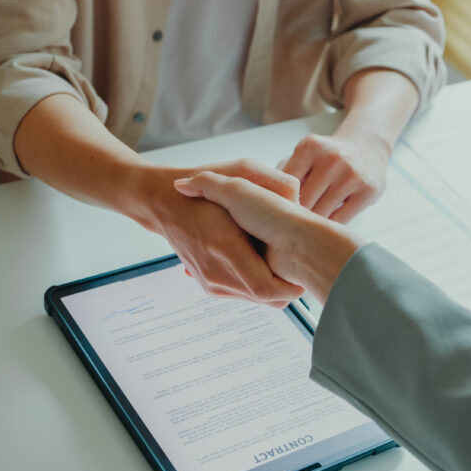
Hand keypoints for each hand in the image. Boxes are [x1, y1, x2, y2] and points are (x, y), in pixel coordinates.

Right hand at [133, 160, 305, 307]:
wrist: (164, 204)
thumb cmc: (206, 188)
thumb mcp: (240, 171)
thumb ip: (271, 181)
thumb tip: (298, 194)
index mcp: (226, 246)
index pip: (266, 288)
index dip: (291, 287)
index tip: (306, 274)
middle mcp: (216, 271)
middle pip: (266, 299)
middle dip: (289, 289)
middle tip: (304, 271)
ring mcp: (211, 282)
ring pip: (256, 299)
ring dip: (276, 288)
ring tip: (288, 266)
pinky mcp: (209, 286)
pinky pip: (243, 296)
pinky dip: (258, 286)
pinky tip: (266, 266)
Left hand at [281, 133, 390, 222]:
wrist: (367, 146)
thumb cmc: (327, 157)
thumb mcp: (305, 154)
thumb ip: (283, 172)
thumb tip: (263, 200)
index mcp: (310, 147)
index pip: (286, 185)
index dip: (278, 203)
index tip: (275, 215)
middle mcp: (332, 158)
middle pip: (303, 200)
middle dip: (294, 216)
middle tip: (287, 230)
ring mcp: (352, 174)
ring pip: (322, 212)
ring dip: (312, 224)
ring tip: (304, 232)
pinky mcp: (368, 190)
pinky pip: (342, 218)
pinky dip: (331, 226)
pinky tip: (325, 227)